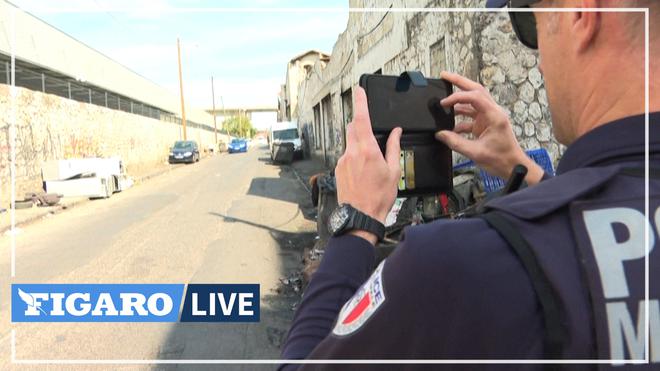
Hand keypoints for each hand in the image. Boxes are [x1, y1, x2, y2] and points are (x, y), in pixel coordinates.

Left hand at [335, 87, 401, 243]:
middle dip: (361, 125)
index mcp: (367, 150)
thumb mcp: (393, 171)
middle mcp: (351, 153)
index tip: (359, 90)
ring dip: (359, 144)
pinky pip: (346, 156)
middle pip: (353, 128)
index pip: (362, 119)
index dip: (360, 102)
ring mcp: (342, 161)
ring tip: (370, 163)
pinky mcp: (338, 169)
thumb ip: (393, 147)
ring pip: (349, 143)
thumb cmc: (378, 197)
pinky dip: (354, 157)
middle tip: (372, 133)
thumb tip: (396, 132)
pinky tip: (363, 172)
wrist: (360, 217)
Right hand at [436, 71, 544, 184]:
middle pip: (475, 90)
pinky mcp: (485, 124)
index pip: (474, 97)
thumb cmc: (502, 159)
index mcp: (494, 115)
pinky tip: (449, 126)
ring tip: (444, 100)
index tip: (444, 103)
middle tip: (444, 76)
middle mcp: (493, 112)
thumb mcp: (476, 152)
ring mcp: (489, 117)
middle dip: (459, 82)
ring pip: (473, 101)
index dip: (457, 97)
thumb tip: (440, 134)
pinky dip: (459, 119)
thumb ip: (455, 142)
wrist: (513, 167)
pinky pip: (470, 116)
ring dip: (458, 100)